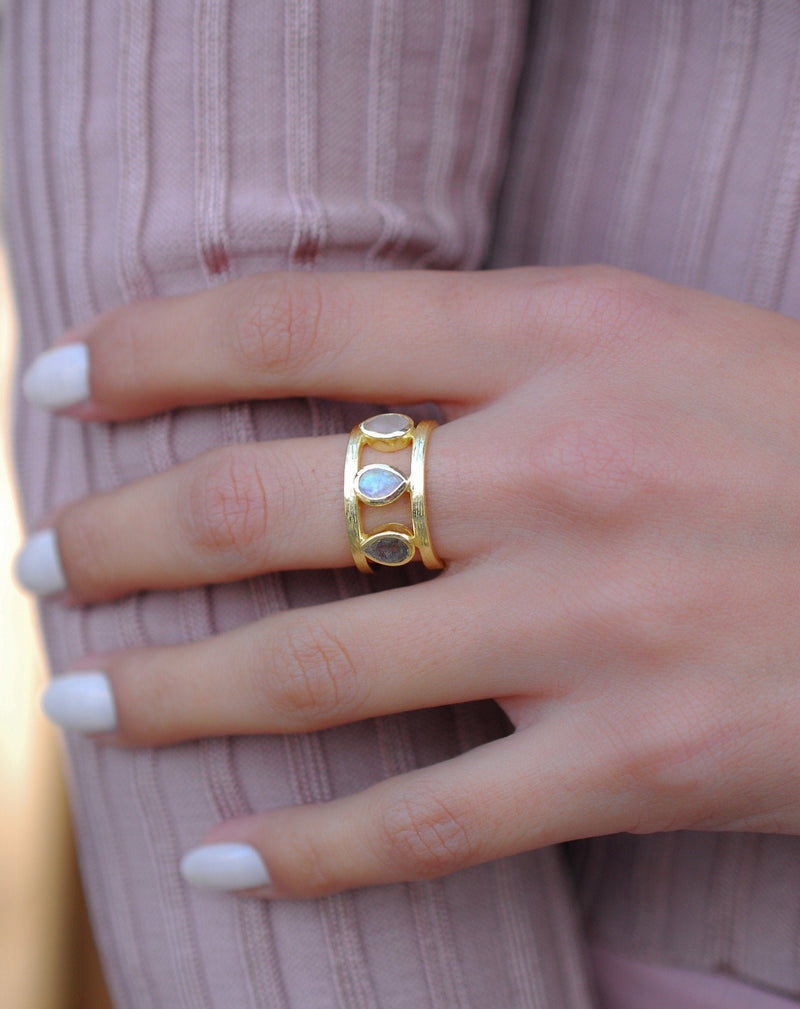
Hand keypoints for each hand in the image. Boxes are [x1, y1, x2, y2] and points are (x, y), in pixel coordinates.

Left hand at [16, 265, 799, 898]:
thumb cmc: (790, 429)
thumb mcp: (643, 339)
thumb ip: (487, 356)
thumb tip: (327, 389)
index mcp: (566, 334)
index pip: (293, 320)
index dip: (146, 345)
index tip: (57, 382)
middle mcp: (560, 469)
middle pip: (262, 501)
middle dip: (115, 535)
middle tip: (41, 558)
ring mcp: (592, 624)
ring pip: (312, 670)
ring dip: (165, 692)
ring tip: (78, 700)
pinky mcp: (637, 759)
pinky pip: (429, 822)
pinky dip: (306, 852)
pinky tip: (220, 859)